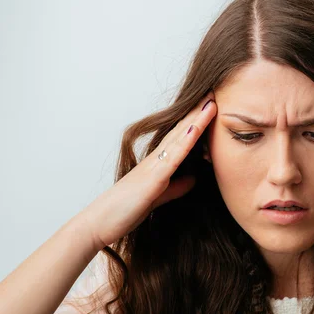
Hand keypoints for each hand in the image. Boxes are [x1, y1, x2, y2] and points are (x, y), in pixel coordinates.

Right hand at [80, 92, 216, 249]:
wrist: (99, 223)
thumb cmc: (125, 210)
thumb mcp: (159, 196)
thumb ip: (176, 186)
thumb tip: (193, 178)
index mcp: (158, 162)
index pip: (181, 136)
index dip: (196, 120)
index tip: (211, 103)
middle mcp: (156, 158)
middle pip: (182, 129)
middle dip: (198, 110)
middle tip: (214, 91)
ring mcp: (154, 166)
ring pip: (179, 137)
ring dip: (195, 118)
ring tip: (210, 100)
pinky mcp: (153, 179)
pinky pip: (173, 157)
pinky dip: (185, 141)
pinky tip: (196, 128)